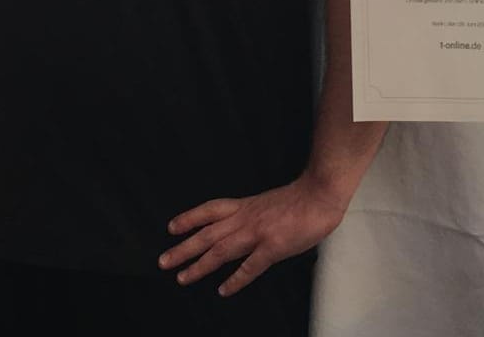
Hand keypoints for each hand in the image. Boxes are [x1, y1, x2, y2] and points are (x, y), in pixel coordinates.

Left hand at [159, 177, 350, 295]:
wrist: (320, 193)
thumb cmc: (301, 198)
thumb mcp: (268, 202)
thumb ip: (255, 215)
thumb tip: (246, 228)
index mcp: (245, 206)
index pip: (209, 210)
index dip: (189, 218)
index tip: (171, 227)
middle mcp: (245, 218)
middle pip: (207, 234)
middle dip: (183, 248)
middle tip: (164, 261)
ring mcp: (258, 233)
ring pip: (220, 250)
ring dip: (199, 265)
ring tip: (183, 277)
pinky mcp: (273, 247)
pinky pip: (250, 267)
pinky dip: (235, 279)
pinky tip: (224, 290)